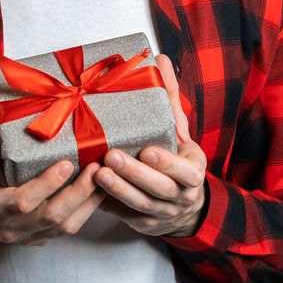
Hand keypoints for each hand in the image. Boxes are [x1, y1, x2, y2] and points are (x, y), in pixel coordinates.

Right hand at [0, 120, 105, 246]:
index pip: (21, 202)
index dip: (45, 186)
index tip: (67, 164)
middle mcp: (10, 228)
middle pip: (51, 216)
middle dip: (78, 193)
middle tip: (97, 167)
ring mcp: (28, 237)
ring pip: (65, 226)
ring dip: (89, 202)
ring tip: (106, 176)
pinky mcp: (42, 238)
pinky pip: (68, 228)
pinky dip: (88, 209)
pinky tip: (101, 189)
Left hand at [95, 54, 207, 237]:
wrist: (182, 204)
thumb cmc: (175, 158)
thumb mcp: (177, 129)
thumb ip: (168, 97)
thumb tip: (159, 59)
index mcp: (192, 171)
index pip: (186, 172)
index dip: (167, 164)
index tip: (147, 151)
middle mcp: (180, 195)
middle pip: (159, 189)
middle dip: (135, 174)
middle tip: (111, 156)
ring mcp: (161, 213)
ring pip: (140, 204)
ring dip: (118, 190)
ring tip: (97, 173)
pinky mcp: (142, 223)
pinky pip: (124, 215)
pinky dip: (108, 204)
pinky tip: (90, 192)